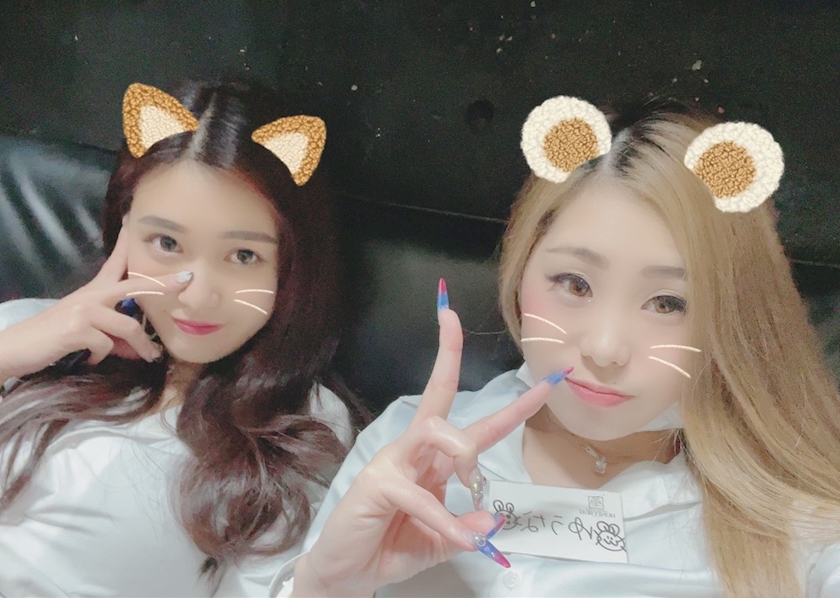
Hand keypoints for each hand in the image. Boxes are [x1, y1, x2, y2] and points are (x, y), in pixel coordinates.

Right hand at [0, 228, 188, 382]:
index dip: (127, 243)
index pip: (115, 262)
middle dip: (164, 284)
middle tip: (188, 280)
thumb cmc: (52, 338)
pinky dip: (102, 357)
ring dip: (141, 346)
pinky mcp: (77, 329)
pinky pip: (106, 345)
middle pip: (135, 285)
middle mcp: (91, 296)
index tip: (135, 221)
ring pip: (127, 326)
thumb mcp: (86, 331)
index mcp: (93, 291)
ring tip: (150, 357)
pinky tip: (89, 359)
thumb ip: (114, 334)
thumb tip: (141, 348)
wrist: (14, 348)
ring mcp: (84, 311)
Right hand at [294, 306, 554, 596]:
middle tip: (451, 320)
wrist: (348, 573)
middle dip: (448, 357)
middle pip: (437, 396)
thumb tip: (492, 518)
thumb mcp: (441, 542)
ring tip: (472, 487)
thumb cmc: (390, 548)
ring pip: (433, 429)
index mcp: (434, 462)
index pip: (473, 427)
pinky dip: (446, 519)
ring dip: (464, 453)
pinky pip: (419, 494)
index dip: (509, 409)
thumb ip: (465, 528)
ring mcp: (392, 463)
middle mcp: (413, 452)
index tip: (542, 388)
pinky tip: (460, 540)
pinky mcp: (377, 483)